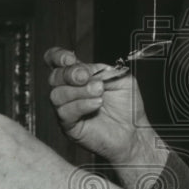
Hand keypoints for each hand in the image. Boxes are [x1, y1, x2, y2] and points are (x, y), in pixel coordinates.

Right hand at [45, 47, 165, 172]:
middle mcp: (70, 91)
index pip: (56, 61)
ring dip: (79, 91)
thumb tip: (86, 70)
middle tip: (87, 77)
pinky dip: (80, 105)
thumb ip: (103, 69)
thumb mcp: (120, 79)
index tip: (70, 58)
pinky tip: (96, 104)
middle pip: (54, 76)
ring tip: (99, 93)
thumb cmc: (128, 106)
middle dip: (71, 74)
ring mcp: (67, 108)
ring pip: (57, 95)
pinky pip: (64, 112)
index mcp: (80, 76)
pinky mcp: (69, 126)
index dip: (58, 56)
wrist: (134, 132)